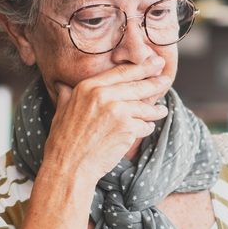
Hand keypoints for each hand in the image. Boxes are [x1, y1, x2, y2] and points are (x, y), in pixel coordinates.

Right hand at [44, 59, 170, 182]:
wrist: (69, 165)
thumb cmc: (63, 141)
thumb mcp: (61, 111)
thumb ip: (67, 95)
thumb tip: (62, 85)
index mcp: (88, 87)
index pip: (121, 72)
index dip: (141, 67)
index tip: (154, 62)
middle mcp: (104, 95)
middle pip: (137, 86)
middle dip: (155, 82)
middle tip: (166, 78)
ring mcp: (117, 111)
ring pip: (145, 107)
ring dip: (155, 110)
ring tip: (162, 110)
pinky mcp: (127, 129)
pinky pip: (144, 126)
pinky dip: (147, 127)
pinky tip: (148, 128)